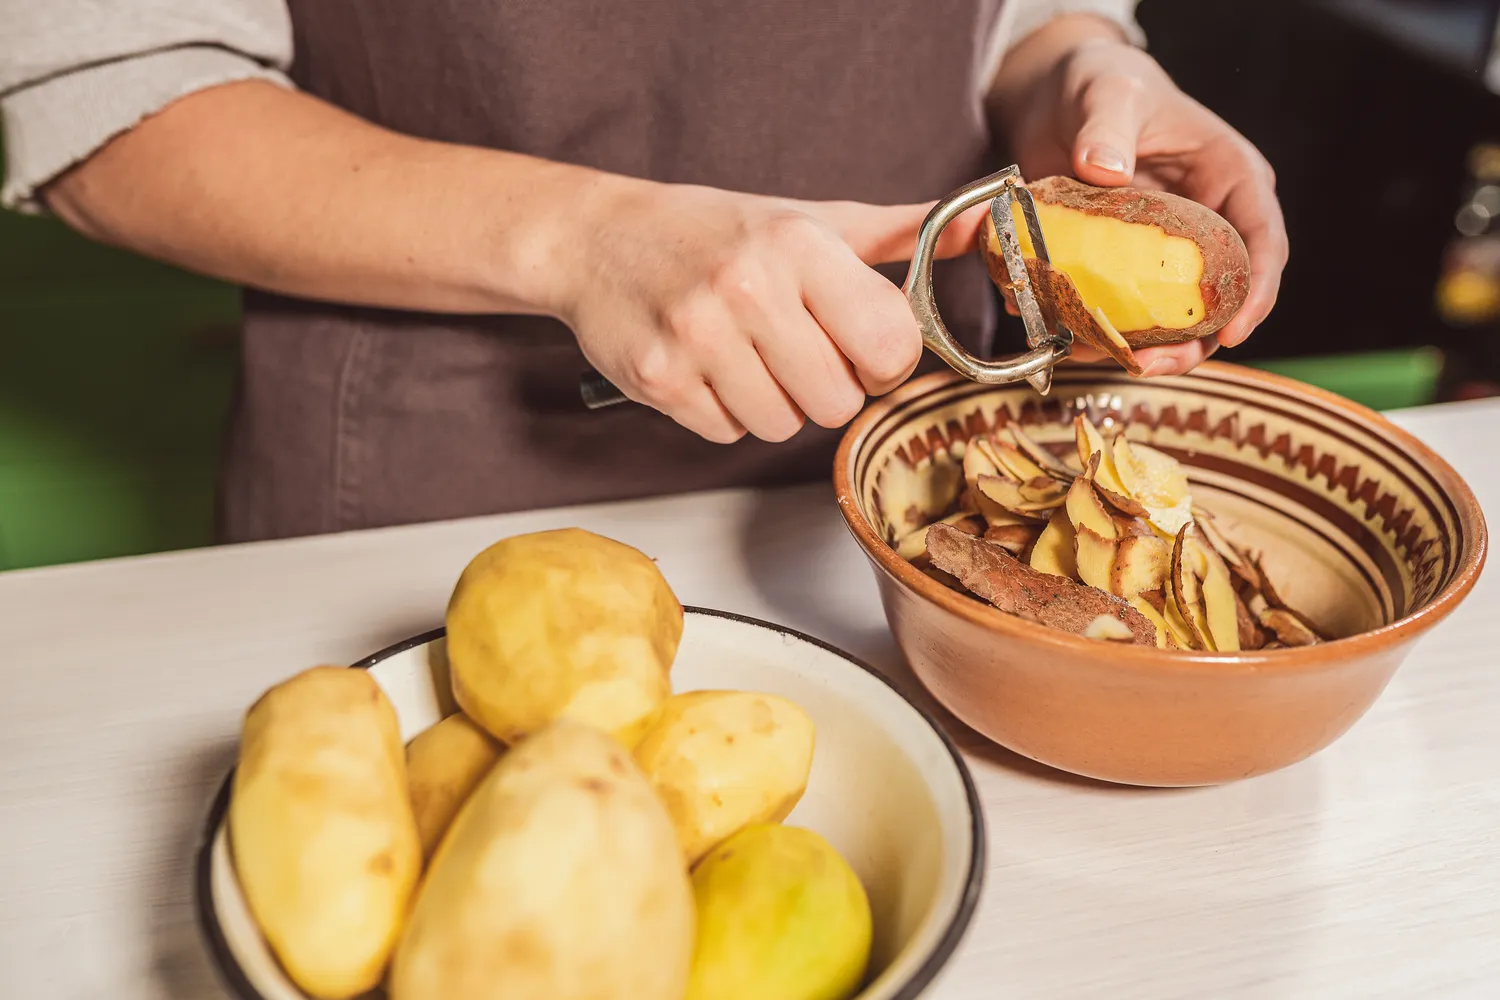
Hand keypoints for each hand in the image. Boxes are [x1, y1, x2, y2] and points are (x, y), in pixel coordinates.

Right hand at [555, 177, 983, 442]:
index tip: (857, 344)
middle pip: (838, 401)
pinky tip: (707, 367)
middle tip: (792, 350)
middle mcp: (748, 287)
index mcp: (799, 244)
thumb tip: (991, 222)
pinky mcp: (660, 379)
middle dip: (824, 386)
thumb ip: (904, 235)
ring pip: (783, 427)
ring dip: (772, 404)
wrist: (596, 238)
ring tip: (744, 354)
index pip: (890, 347)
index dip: (881, 360)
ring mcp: (698, 337)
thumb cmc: (715, 231)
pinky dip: (724, 414)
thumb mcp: (812, 219)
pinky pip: (728, 434)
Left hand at [996, 25, 1286, 376]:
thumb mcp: (1107, 92)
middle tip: (1149, 365)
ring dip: (1138, 350)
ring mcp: (1162, 256)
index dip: (1256, 293)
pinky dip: (1093, 332)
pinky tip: (1065, 339)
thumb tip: (1106, 169)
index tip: (1235, 332)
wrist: (1053, 100)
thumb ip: (1108, 126)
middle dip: (1190, 343)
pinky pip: (1117, 314)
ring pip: (1170, 322)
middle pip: (1219, 300)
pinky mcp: (1119, 271)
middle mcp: (1206, 226)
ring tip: (1099, 358)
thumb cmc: (1099, 83)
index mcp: (1230, 180)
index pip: (1263, 242)